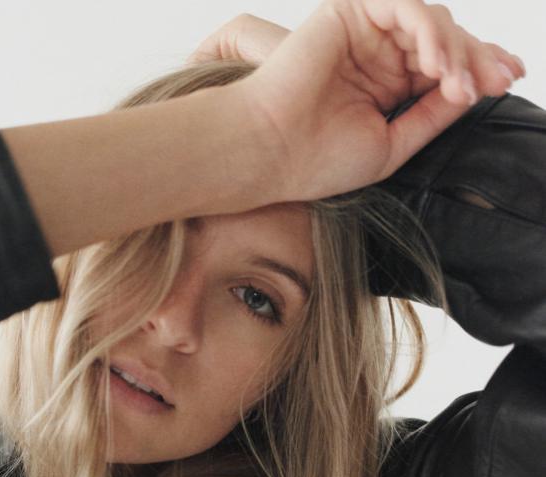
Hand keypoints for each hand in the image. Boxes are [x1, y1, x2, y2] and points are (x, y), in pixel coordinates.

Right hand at [195, 2, 524, 202]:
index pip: (443, 65)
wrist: (269, 153)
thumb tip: (473, 90)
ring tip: (457, 83)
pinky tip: (435, 64)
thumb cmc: (317, 160)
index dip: (480, 68)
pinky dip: (427, 31)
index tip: (508, 80)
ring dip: (454, 50)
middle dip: (477, 57)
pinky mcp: (349, 10)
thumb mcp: (393, 145)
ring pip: (431, 22)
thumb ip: (432, 115)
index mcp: (387, 83)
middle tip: (497, 80)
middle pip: (445, 39)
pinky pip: (404, 7)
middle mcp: (378, 52)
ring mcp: (365, 30)